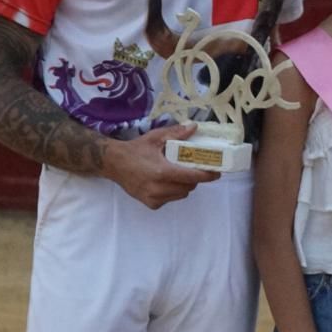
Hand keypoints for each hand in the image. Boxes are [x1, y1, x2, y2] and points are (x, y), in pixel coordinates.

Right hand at [102, 122, 222, 208]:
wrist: (114, 164)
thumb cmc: (135, 149)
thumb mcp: (155, 138)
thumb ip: (176, 133)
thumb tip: (194, 127)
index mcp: (162, 171)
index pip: (192, 177)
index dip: (207, 175)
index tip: (217, 173)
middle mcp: (159, 188)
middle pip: (189, 187)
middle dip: (194, 178)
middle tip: (193, 168)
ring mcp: (154, 198)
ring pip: (181, 195)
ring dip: (184, 186)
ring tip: (178, 174)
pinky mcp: (150, 204)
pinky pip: (170, 199)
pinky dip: (172, 192)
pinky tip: (166, 182)